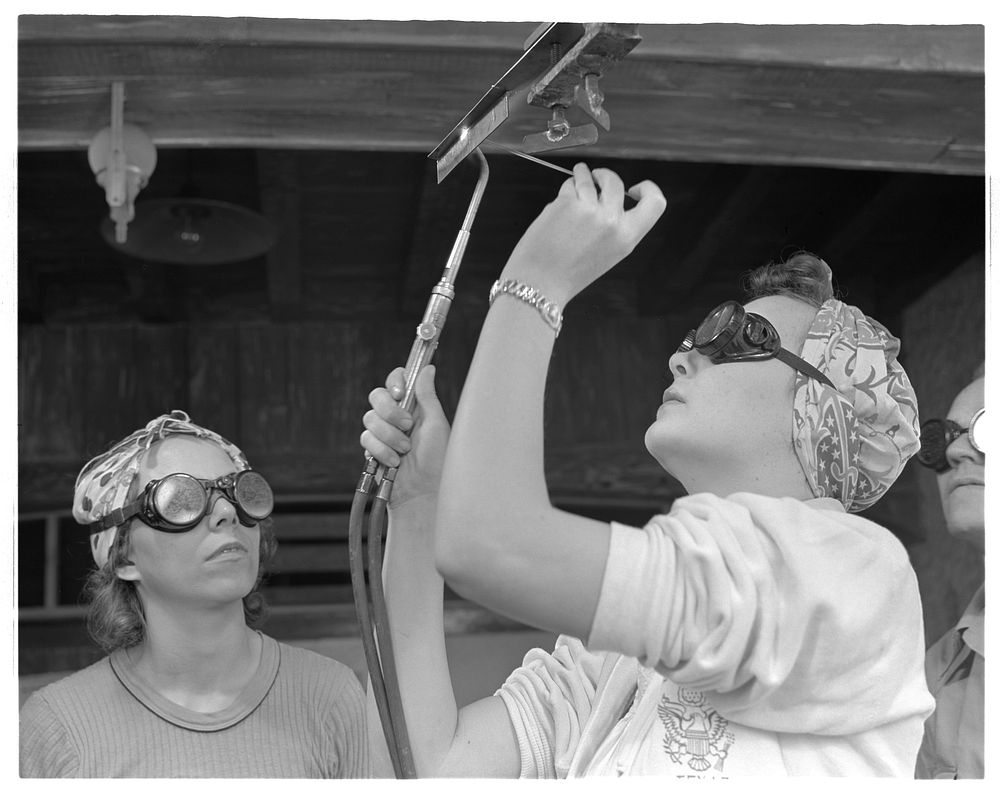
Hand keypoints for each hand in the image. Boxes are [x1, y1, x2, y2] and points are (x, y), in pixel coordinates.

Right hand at [360, 365, 449, 508]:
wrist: (423, 493)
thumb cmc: (437, 461)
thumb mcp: (436, 424)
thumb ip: (427, 396)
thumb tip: (428, 367)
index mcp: (415, 407)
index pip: (396, 381)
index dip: (394, 382)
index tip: (401, 394)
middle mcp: (397, 417)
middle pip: (377, 395)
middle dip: (390, 412)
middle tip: (407, 427)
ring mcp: (383, 433)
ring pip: (369, 418)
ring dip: (389, 436)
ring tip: (405, 451)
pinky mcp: (372, 450)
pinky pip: (365, 439)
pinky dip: (381, 450)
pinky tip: (394, 462)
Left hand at [500, 163, 665, 304]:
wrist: (540, 284)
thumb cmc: (569, 273)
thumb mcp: (607, 254)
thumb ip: (615, 228)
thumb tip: (609, 198)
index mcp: (627, 238)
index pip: (656, 202)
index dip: (648, 189)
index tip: (634, 188)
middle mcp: (612, 221)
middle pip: (616, 182)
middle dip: (605, 175)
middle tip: (596, 177)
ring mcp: (589, 210)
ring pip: (589, 179)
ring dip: (582, 175)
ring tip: (577, 177)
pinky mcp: (566, 203)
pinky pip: (570, 185)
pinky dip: (566, 188)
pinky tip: (561, 201)